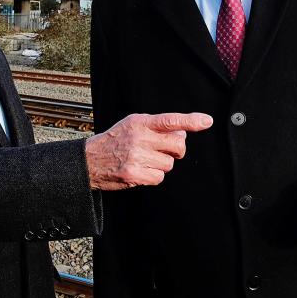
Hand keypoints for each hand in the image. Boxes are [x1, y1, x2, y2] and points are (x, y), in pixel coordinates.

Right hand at [86, 112, 212, 190]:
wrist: (90, 160)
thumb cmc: (115, 141)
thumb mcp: (132, 124)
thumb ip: (156, 126)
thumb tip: (182, 131)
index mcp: (140, 123)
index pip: (170, 120)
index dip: (190, 120)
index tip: (206, 121)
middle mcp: (139, 138)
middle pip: (178, 145)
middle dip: (176, 150)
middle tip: (165, 150)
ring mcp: (137, 157)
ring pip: (169, 164)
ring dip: (161, 164)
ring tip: (145, 160)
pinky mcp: (134, 174)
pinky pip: (159, 177)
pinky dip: (153, 176)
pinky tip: (141, 170)